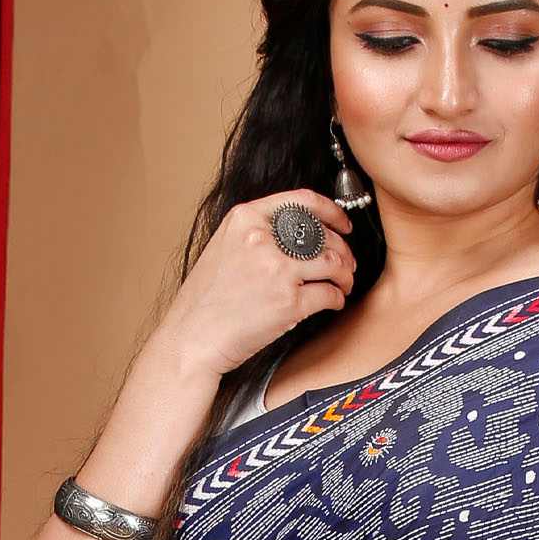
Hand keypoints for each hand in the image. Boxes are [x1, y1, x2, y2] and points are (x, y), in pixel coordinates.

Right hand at [156, 193, 356, 384]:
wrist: (192, 339)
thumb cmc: (205, 302)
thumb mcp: (224, 248)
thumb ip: (255, 234)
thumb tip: (296, 235)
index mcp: (245, 218)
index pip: (301, 201)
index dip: (331, 211)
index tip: (343, 223)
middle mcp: (262, 238)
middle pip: (322, 234)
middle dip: (342, 250)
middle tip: (346, 263)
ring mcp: (277, 270)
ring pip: (333, 262)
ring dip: (345, 274)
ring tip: (344, 284)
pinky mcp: (289, 302)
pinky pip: (329, 294)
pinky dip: (337, 299)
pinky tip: (333, 302)